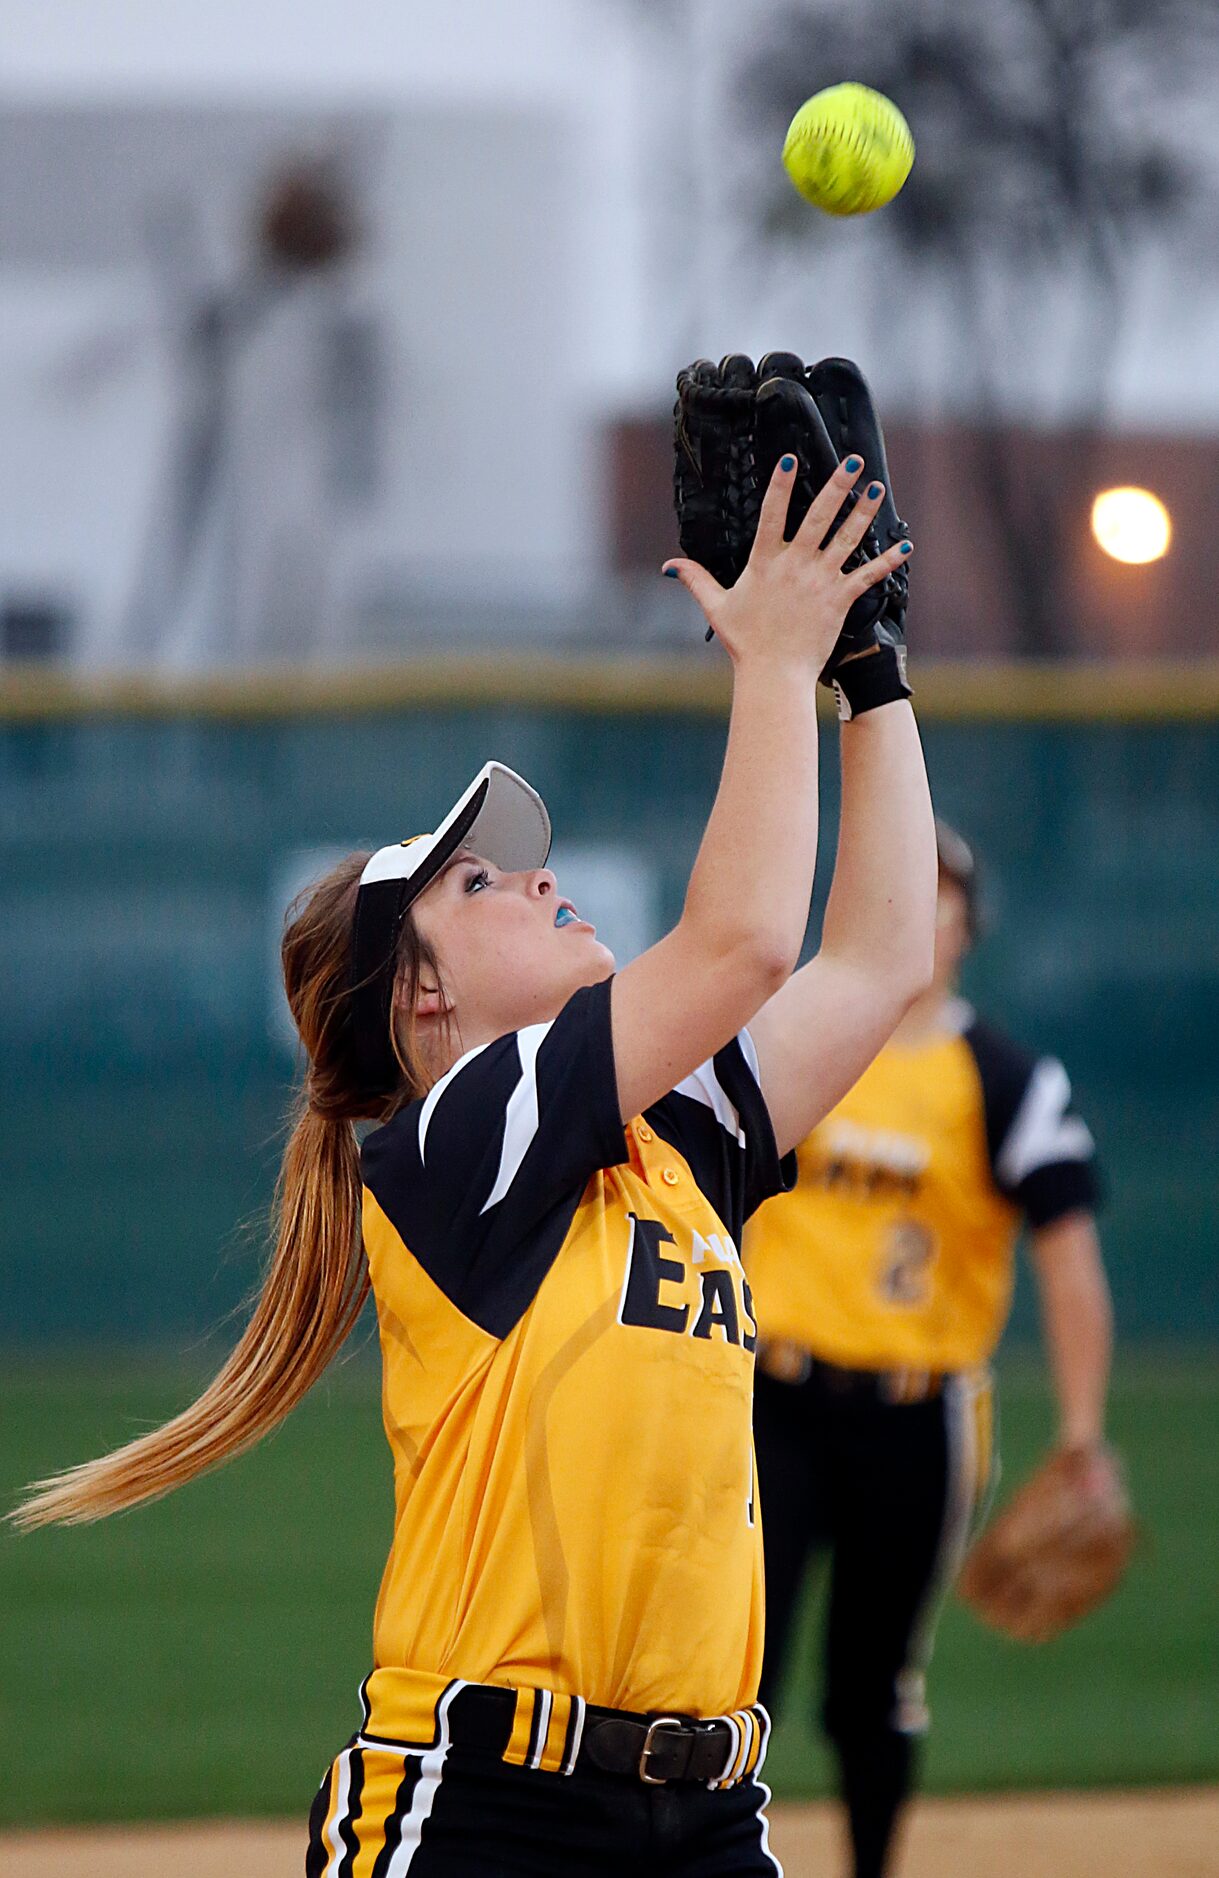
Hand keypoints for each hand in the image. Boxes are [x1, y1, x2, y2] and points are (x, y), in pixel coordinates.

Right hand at [663, 455, 912, 672]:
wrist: (774, 674)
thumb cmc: (745, 642)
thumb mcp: (716, 607)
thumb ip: (696, 580)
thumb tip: (669, 566)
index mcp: (765, 562)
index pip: (772, 514)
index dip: (780, 486)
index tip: (790, 460)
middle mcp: (795, 565)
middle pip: (819, 516)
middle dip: (837, 485)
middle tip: (852, 461)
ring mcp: (820, 580)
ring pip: (847, 538)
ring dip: (864, 512)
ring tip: (877, 488)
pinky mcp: (839, 599)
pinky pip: (867, 576)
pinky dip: (887, 561)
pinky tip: (905, 547)